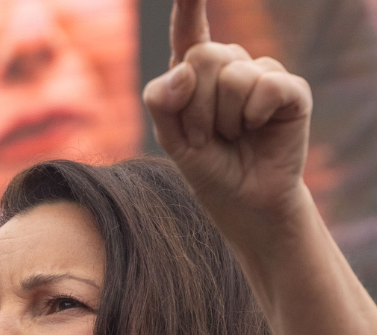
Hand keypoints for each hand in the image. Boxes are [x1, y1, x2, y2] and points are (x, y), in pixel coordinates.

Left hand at [143, 0, 314, 253]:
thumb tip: (185, 69)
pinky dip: (253, 114)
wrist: (242, 199)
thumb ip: (161, 100)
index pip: (188, 31)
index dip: (189, 6)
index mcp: (194, 73)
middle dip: (195, 106)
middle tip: (204, 135)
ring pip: (231, 73)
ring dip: (222, 117)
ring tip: (232, 136)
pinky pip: (264, 84)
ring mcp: (261, 74)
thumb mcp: (169, 137)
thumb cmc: (206, 166)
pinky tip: (258, 129)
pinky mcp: (289, 89)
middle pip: (203, 55)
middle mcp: (230, 66)